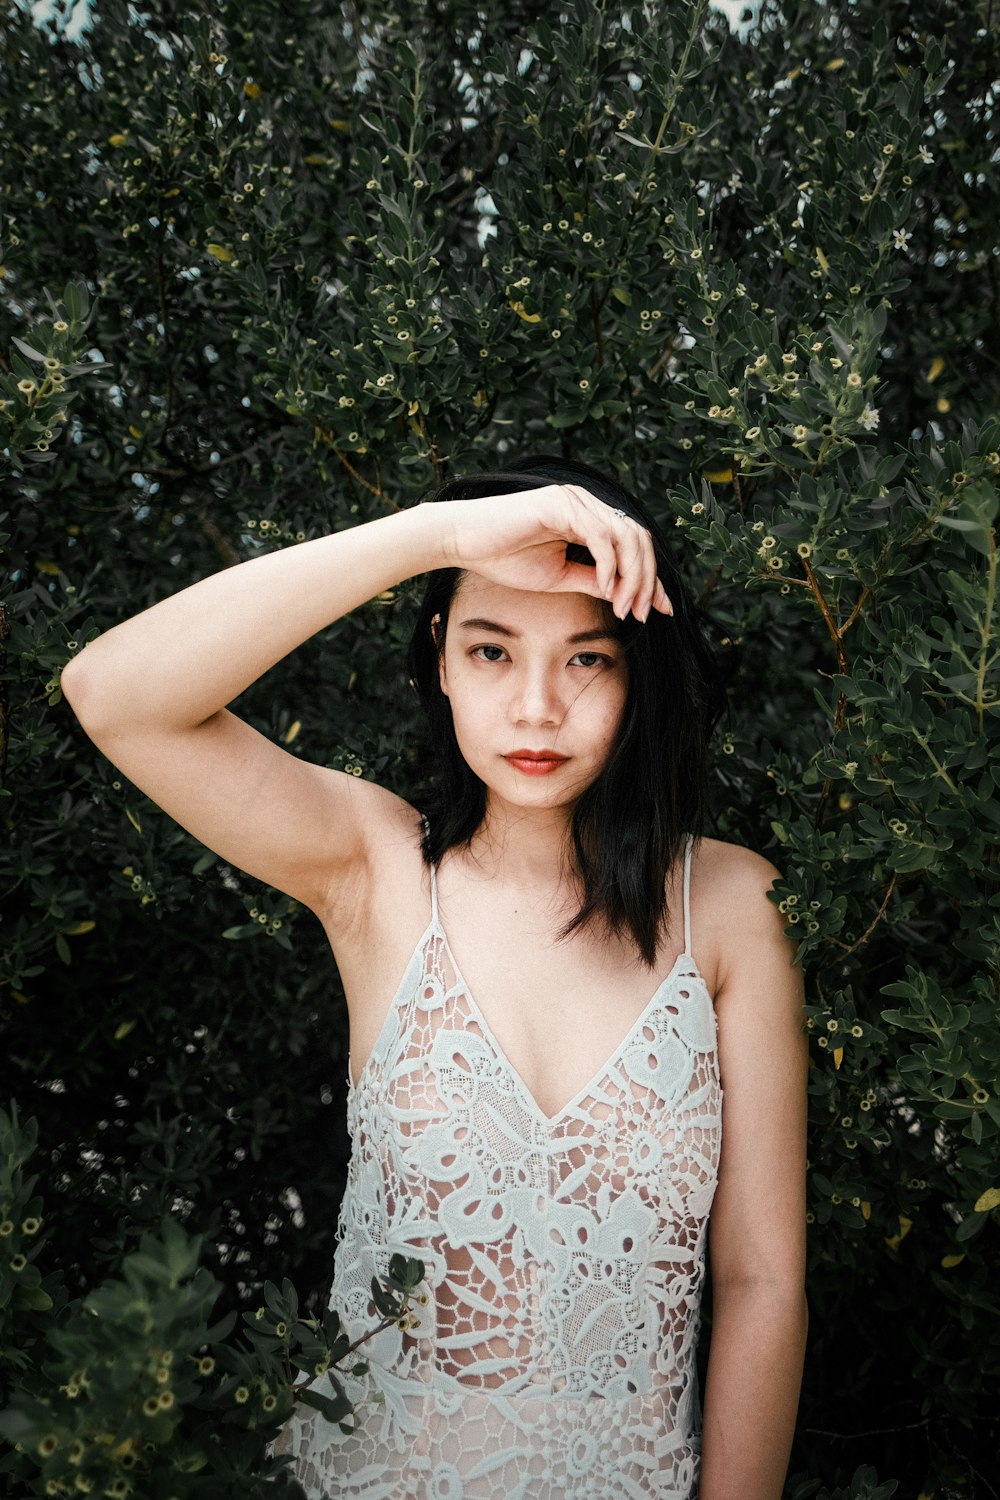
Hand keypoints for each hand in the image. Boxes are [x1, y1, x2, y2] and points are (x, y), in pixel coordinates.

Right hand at [440, 483, 672, 622]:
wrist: (463, 541)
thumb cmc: (503, 556)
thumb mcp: (558, 576)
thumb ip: (592, 579)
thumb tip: (624, 594)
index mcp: (588, 518)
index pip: (633, 544)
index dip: (652, 577)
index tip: (662, 609)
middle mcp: (587, 504)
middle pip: (638, 538)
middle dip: (647, 579)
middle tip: (643, 613)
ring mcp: (575, 500)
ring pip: (625, 536)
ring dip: (632, 576)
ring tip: (627, 608)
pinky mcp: (561, 504)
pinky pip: (600, 536)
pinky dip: (609, 565)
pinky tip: (608, 589)